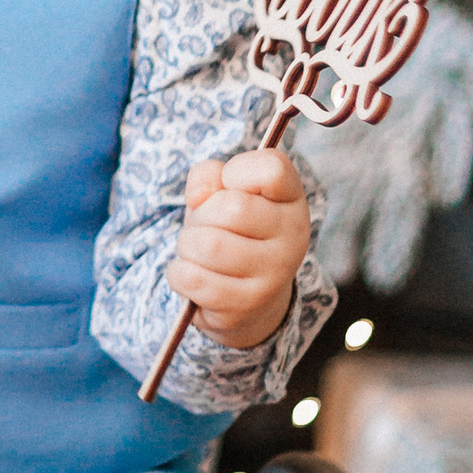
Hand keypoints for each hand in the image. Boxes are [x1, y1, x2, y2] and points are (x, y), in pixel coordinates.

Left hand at [170, 149, 308, 351]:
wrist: (247, 294)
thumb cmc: (230, 229)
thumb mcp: (220, 192)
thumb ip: (208, 175)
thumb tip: (199, 196)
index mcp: (290, 199)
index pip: (273, 168)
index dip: (237, 170)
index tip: (229, 183)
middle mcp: (294, 236)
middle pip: (230, 208)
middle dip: (201, 214)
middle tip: (205, 225)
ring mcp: (274, 274)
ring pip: (208, 246)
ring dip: (187, 245)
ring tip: (197, 250)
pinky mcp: (248, 304)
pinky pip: (194, 279)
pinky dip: (178, 273)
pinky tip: (190, 272)